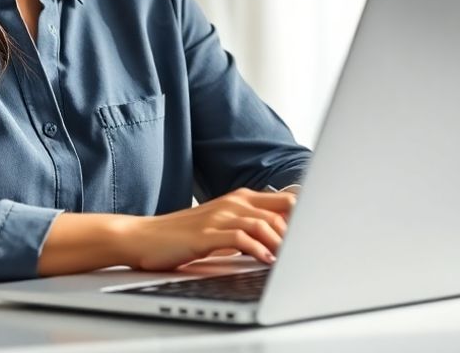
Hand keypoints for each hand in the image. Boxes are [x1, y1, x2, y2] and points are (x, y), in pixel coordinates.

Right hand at [117, 188, 295, 270]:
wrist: (144, 236)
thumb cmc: (183, 235)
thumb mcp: (221, 227)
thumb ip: (249, 228)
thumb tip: (282, 241)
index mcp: (239, 199)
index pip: (284, 202)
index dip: (303, 219)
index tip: (315, 237)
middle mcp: (232, 203)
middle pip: (279, 212)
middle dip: (297, 235)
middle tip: (306, 254)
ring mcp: (219, 217)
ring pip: (263, 224)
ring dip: (280, 243)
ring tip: (289, 260)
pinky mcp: (206, 234)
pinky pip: (240, 238)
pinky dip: (257, 249)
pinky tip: (265, 261)